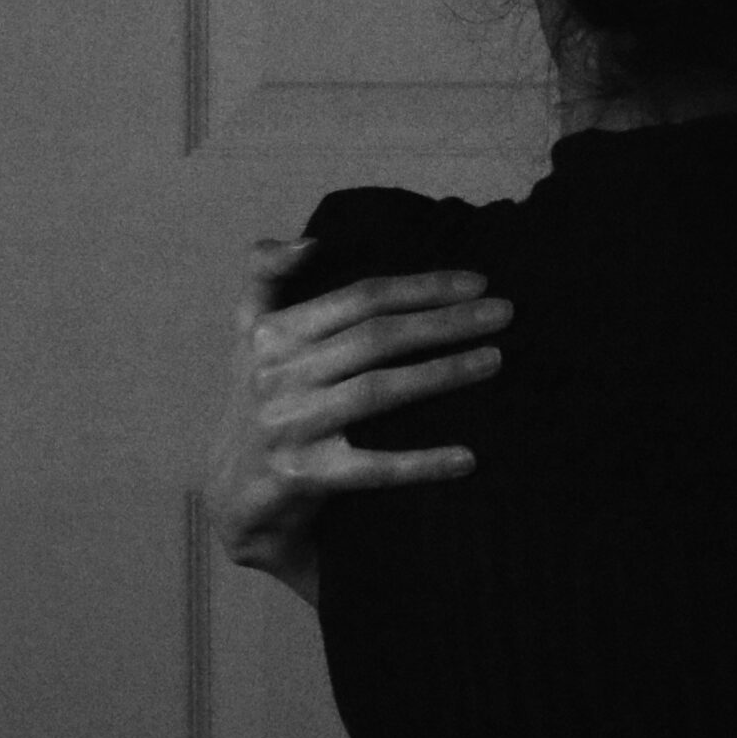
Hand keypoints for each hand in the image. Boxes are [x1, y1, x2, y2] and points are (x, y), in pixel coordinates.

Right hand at [217, 236, 511, 606]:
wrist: (233, 494)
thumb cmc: (258, 401)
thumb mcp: (250, 334)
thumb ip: (266, 277)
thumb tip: (309, 242)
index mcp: (272, 333)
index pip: (359, 297)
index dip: (421, 286)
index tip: (477, 281)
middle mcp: (277, 374)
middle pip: (376, 337)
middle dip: (445, 322)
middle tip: (504, 314)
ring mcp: (290, 426)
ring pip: (378, 391)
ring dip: (442, 374)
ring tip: (495, 360)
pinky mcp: (303, 477)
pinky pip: (372, 467)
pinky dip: (421, 462)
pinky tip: (468, 457)